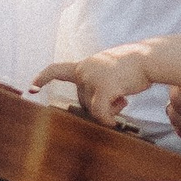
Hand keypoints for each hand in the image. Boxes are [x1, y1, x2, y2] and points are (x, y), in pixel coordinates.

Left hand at [33, 47, 153, 126]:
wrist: (150, 58)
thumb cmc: (134, 66)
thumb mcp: (111, 70)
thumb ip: (98, 82)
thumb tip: (98, 107)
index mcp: (85, 65)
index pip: (57, 70)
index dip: (42, 78)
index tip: (31, 87)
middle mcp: (85, 71)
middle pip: (83, 101)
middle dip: (99, 105)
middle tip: (120, 99)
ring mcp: (92, 79)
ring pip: (93, 108)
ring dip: (109, 109)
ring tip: (124, 97)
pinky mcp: (103, 88)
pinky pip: (100, 113)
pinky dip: (107, 120)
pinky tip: (115, 122)